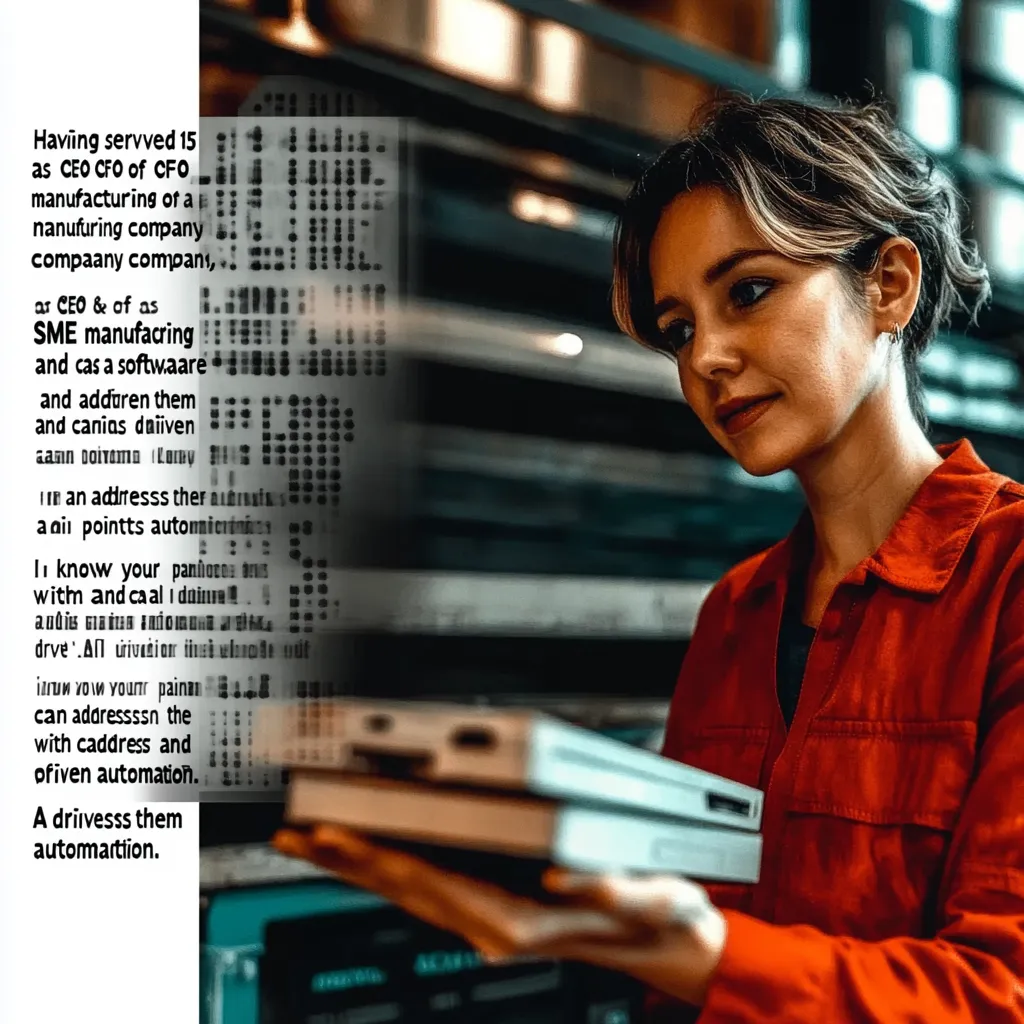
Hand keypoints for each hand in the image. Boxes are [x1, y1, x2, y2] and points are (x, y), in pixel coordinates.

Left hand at [273, 825, 726, 1006]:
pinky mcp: (487, 903)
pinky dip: (386, 863)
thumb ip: (610, 886)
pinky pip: (423, 884)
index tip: (335, 834)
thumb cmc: (652, 916)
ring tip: (309, 839)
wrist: (660, 941)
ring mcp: (484, 915)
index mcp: (516, 919)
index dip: (378, 857)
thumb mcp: (648, 897)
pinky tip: (368, 848)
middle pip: (402, 888)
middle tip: (293, 831)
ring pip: (404, 888)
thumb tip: (565, 869)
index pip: (432, 884)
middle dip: (344, 859)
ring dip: (355, 863)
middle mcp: (489, 921)